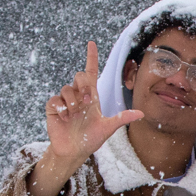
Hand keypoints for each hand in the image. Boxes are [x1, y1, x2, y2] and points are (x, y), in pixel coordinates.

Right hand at [30, 42, 143, 195]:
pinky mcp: (54, 108)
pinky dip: (61, 108)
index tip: (91, 44)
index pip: (91, 72)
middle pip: (79, 76)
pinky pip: (55, 99)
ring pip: (67, 88)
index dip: (91, 57)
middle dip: (84, 86)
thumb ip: (122, 118)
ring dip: (73, 101)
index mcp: (91, 97)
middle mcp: (78, 95)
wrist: (74, 151)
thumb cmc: (90, 139)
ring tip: (75, 114)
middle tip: (88, 101)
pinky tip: (65, 118)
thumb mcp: (107, 128)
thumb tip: (141, 113)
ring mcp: (65, 101)